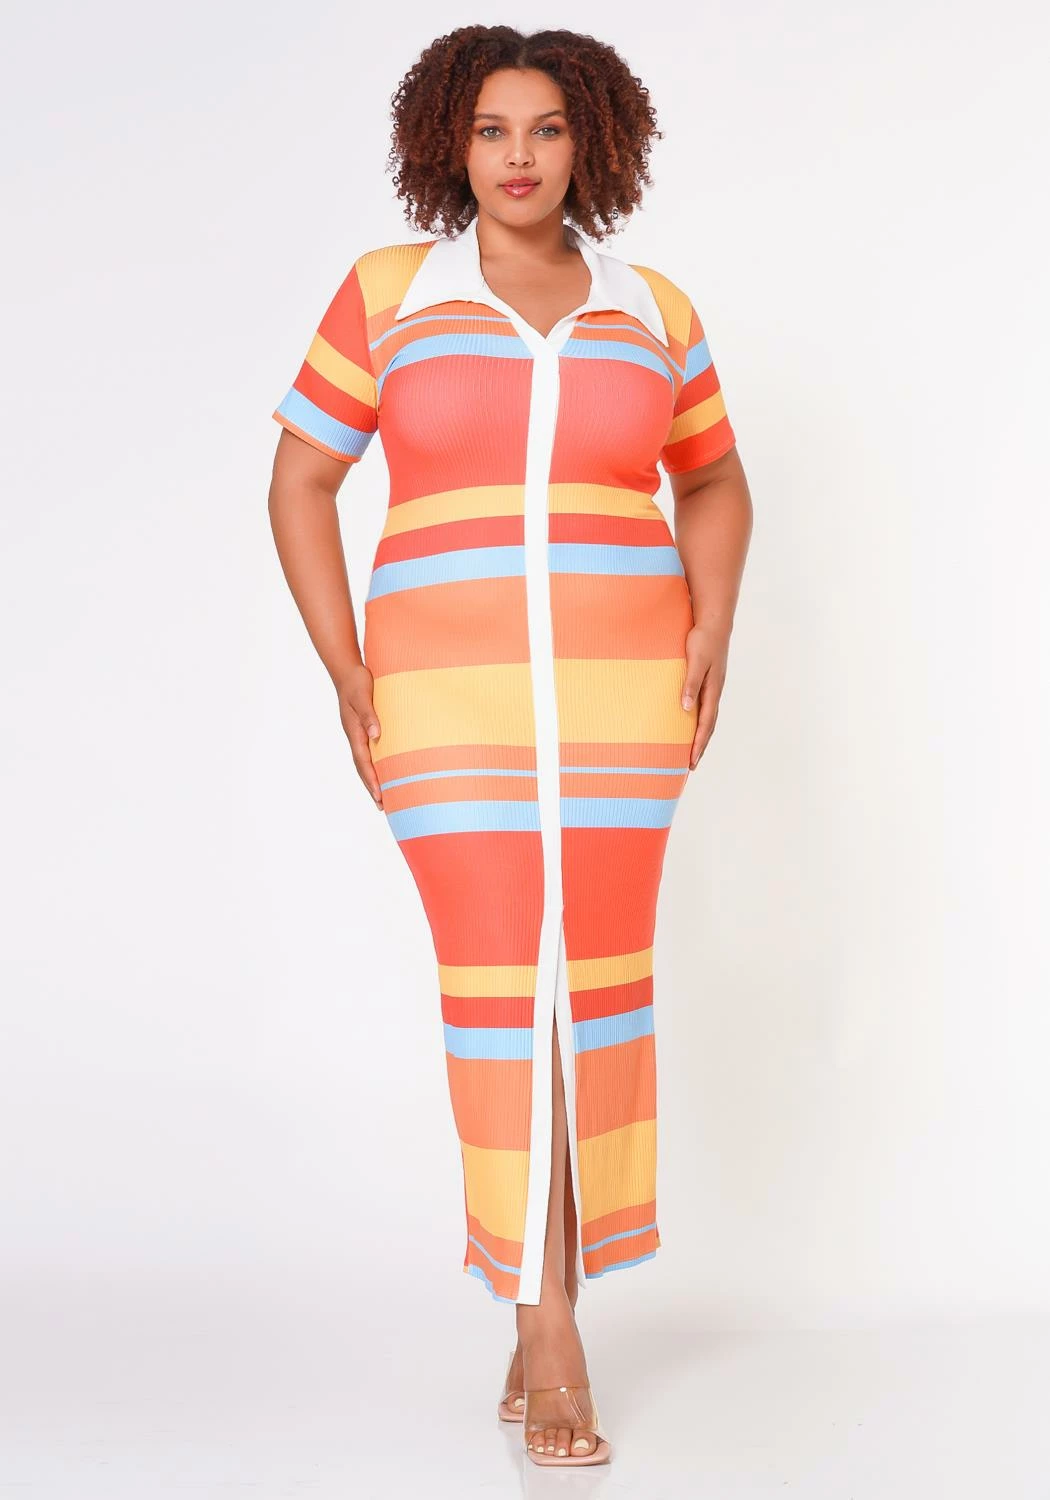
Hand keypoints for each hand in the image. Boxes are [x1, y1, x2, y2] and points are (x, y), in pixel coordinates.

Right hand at [335, 665, 383, 807]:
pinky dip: (375, 765)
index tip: (379, 795)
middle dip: (372, 787)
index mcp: (354, 731)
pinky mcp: (363, 728)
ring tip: (382, 797)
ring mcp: (358, 733)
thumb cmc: (357, 681)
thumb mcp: (362, 696)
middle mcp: (355, 736)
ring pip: (365, 762)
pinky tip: (384, 770)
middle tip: (382, 806)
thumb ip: (369, 715)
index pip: (363, 761)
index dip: (371, 779)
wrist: (348, 670)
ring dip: (372, 779)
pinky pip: (369, 752)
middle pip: (362, 767)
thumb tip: (376, 734)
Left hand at [681, 622, 729, 770]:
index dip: (698, 744)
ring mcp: (712, 687)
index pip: (705, 724)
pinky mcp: (708, 681)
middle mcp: (714, 692)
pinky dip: (698, 720)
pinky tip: (689, 722)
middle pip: (708, 726)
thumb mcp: (695, 661)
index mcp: (712, 690)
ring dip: (700, 735)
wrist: (714, 622)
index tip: (691, 761)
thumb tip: (686, 708)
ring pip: (707, 718)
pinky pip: (704, 707)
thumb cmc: (703, 640)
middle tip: (690, 765)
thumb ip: (690, 684)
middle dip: (700, 746)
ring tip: (691, 750)